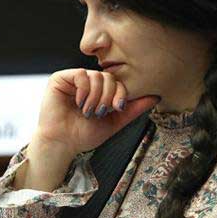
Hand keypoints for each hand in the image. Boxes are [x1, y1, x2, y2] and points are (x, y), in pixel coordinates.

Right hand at [16, 69, 157, 190]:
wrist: (63, 143)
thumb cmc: (84, 134)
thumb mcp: (114, 122)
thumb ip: (133, 109)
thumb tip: (156, 97)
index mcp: (100, 91)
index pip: (118, 82)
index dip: (120, 93)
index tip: (117, 108)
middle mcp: (88, 83)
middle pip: (109, 77)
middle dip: (108, 96)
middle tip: (100, 112)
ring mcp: (74, 79)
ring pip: (96, 75)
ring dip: (96, 96)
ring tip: (88, 111)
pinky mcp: (61, 78)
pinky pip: (80, 74)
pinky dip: (84, 90)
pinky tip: (80, 103)